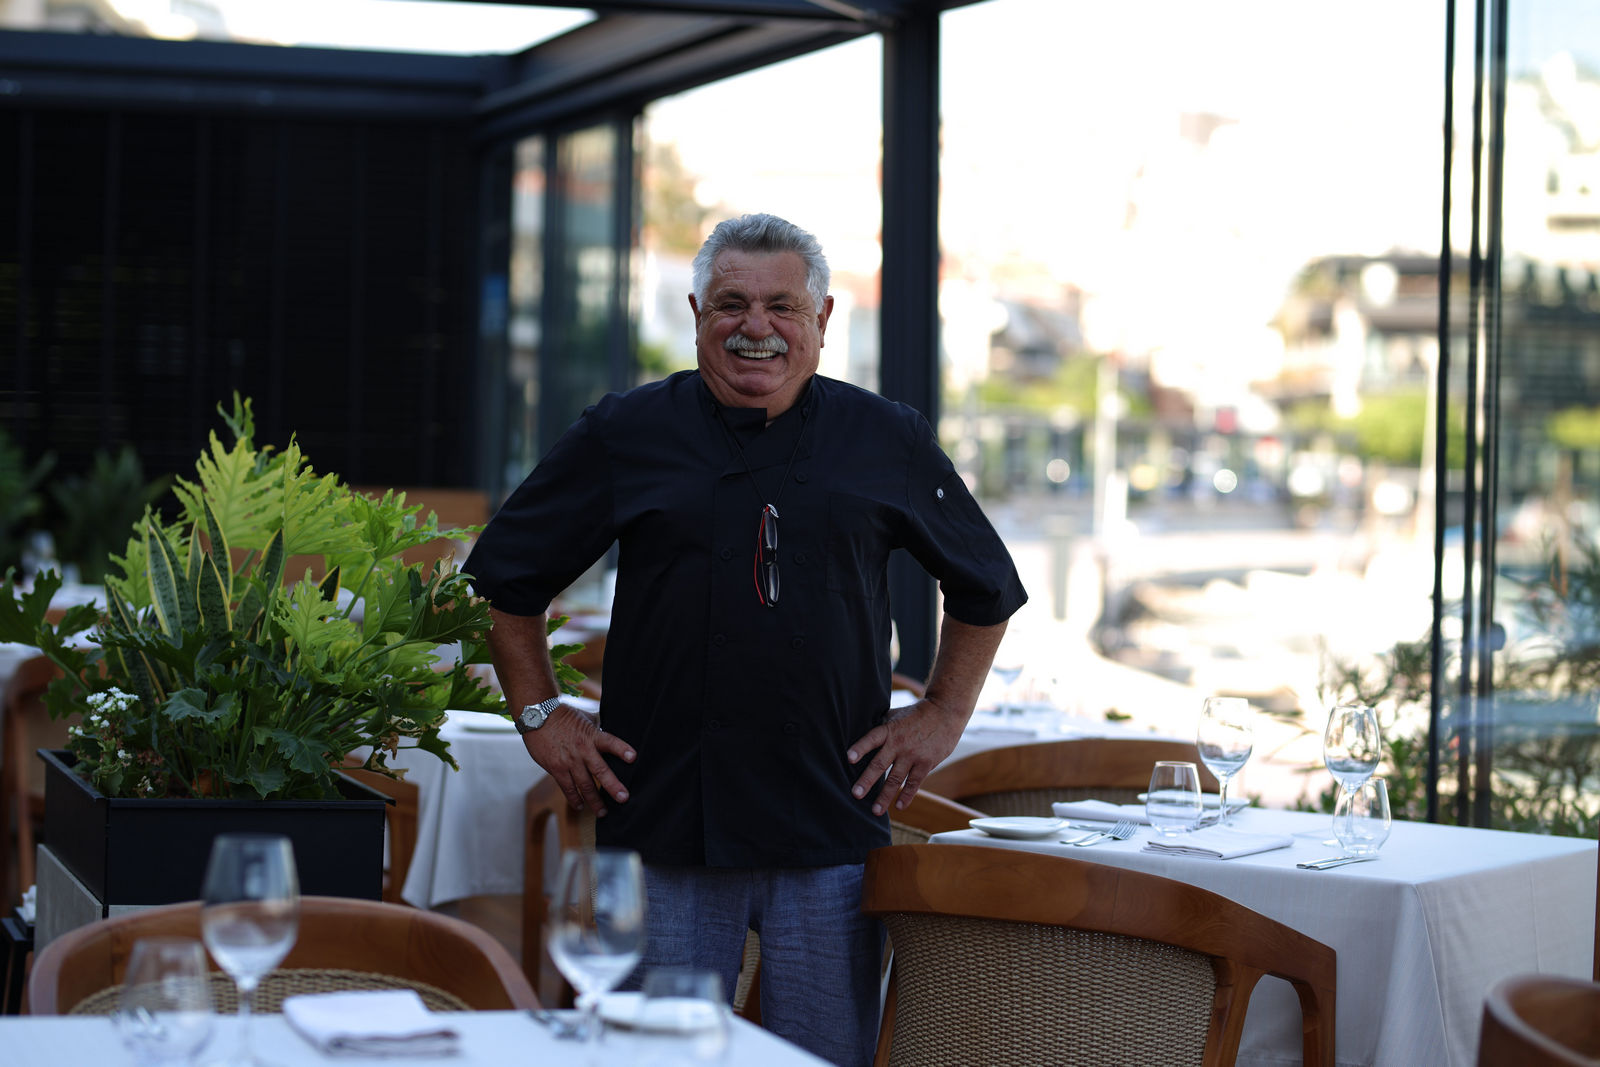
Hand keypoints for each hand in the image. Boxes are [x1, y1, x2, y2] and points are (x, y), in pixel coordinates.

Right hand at [523, 705, 635, 815]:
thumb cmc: (563, 715)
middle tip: (623, 798)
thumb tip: (612, 726)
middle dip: (612, 786)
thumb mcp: (585, 717)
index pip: (610, 742)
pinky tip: (581, 806)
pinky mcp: (556, 768)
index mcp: (591, 735)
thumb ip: (598, 727)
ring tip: (603, 812)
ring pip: (584, 784)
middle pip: (600, 770)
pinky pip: (567, 787)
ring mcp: (569, 761)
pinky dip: (574, 798)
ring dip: (595, 800)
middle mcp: (582, 749)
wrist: (537, 716)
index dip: (621, 749)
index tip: (633, 757)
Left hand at [846, 699, 965, 816]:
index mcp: (889, 730)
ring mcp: (913, 755)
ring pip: (896, 779)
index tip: (849, 758)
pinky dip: (906, 796)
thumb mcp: (896, 715)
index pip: (871, 739)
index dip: (860, 748)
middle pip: (880, 764)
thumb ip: (881, 727)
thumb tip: (860, 732)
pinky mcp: (926, 764)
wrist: (945, 713)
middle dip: (867, 780)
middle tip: (856, 794)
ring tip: (876, 811)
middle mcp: (899, 743)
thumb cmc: (916, 714)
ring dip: (885, 796)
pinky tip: (899, 807)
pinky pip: (914, 783)